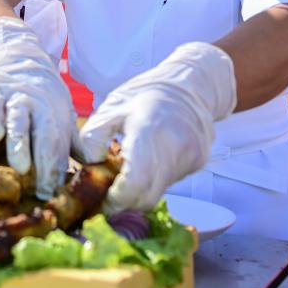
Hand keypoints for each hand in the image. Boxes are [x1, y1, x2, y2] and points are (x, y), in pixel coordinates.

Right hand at [0, 17, 76, 199]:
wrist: (18, 50)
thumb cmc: (40, 90)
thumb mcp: (60, 111)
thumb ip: (72, 140)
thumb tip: (92, 165)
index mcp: (57, 114)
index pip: (59, 146)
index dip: (56, 171)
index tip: (54, 195)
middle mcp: (39, 105)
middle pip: (44, 135)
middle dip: (44, 162)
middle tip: (42, 189)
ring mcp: (17, 96)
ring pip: (19, 120)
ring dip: (20, 143)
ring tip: (21, 166)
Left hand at [76, 42, 236, 211]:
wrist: (188, 85)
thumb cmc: (145, 94)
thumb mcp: (110, 108)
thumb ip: (93, 137)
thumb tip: (89, 166)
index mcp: (148, 131)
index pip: (134, 183)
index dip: (116, 199)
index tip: (102, 200)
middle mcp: (174, 148)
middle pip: (147, 196)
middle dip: (125, 202)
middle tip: (108, 196)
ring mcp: (190, 156)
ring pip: (159, 192)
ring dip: (139, 193)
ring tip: (125, 176)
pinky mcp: (197, 162)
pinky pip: (170, 183)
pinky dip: (153, 182)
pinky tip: (144, 166)